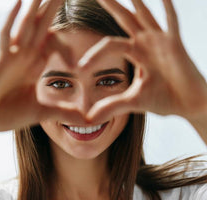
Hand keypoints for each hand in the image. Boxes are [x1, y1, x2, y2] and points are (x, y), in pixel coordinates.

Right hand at [0, 0, 84, 133]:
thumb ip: (63, 113)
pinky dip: (12, 20)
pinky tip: (20, 1)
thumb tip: (86, 120)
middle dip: (53, 7)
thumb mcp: (41, 113)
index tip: (75, 62)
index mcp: (34, 65)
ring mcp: (12, 56)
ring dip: (37, 6)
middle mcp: (24, 56)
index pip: (52, 44)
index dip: (65, 46)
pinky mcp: (0, 61)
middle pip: (42, 26)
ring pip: (27, 25)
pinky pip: (6, 36)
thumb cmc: (5, 115)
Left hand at [79, 0, 206, 122]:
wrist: (189, 105)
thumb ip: (111, 106)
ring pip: (144, 15)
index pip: (108, 46)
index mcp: (134, 53)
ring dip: (135, 1)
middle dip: (111, 5)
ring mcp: (160, 41)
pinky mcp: (175, 44)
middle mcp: (145, 43)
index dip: (94, 56)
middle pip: (123, 19)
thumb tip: (88, 119)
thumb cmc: (164, 100)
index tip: (79, 69)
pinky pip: (171, 22)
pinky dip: (167, 9)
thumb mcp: (132, 102)